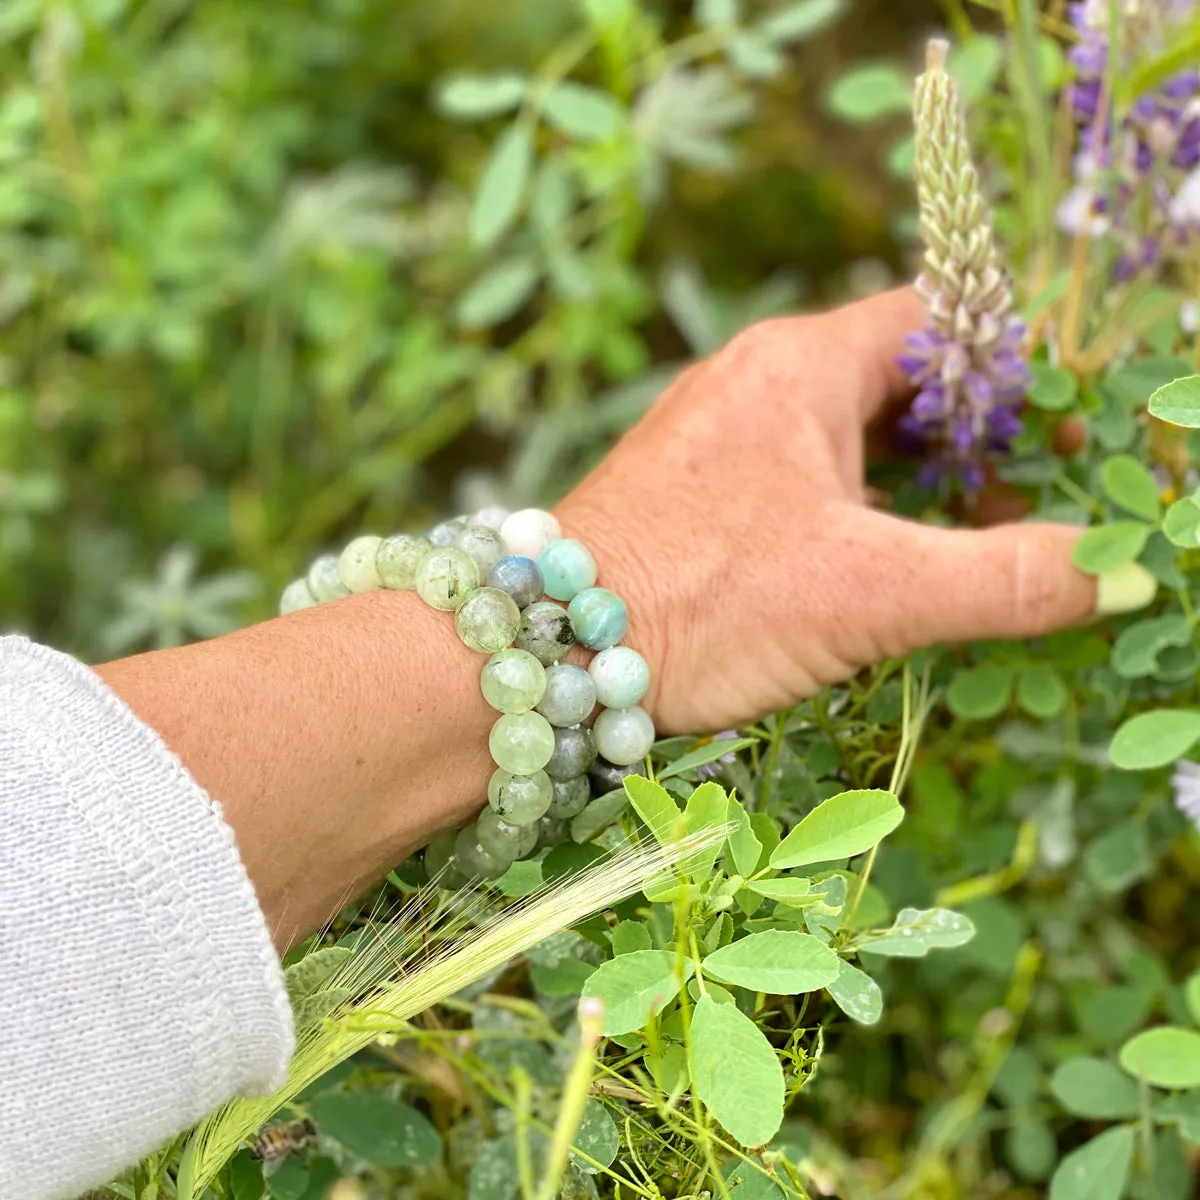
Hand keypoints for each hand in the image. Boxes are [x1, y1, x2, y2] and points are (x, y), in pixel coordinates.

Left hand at [557, 288, 1154, 734]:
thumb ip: (1002, 579)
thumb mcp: (867, 592)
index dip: (1016, 374)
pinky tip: (875, 571)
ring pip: (847, 436)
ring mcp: (718, 434)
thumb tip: (1116, 569)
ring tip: (967, 548)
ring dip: (914, 485)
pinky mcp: (693, 490)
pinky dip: (854, 511)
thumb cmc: (698, 599)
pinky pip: (799, 478)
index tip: (1062, 439)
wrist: (546, 650)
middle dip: (973, 441)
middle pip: (899, 383)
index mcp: (801, 364)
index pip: (941, 323)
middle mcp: (755, 379)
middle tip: (1028, 506)